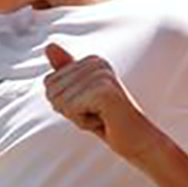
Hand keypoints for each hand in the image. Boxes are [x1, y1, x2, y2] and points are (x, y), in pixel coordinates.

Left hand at [43, 42, 156, 161]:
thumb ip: (64, 73)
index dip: (64, 104)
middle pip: (52, 91)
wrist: (138, 141)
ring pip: (59, 101)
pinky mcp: (104, 91)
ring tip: (101, 117)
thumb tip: (49, 45)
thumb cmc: (107, 121)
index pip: (49, 82)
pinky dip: (82, 122)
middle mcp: (97, 62)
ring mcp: (101, 75)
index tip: (90, 107)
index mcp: (91, 60)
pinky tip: (103, 121)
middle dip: (69, 111)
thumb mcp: (79, 97)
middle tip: (96, 114)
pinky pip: (70, 109)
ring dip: (77, 117)